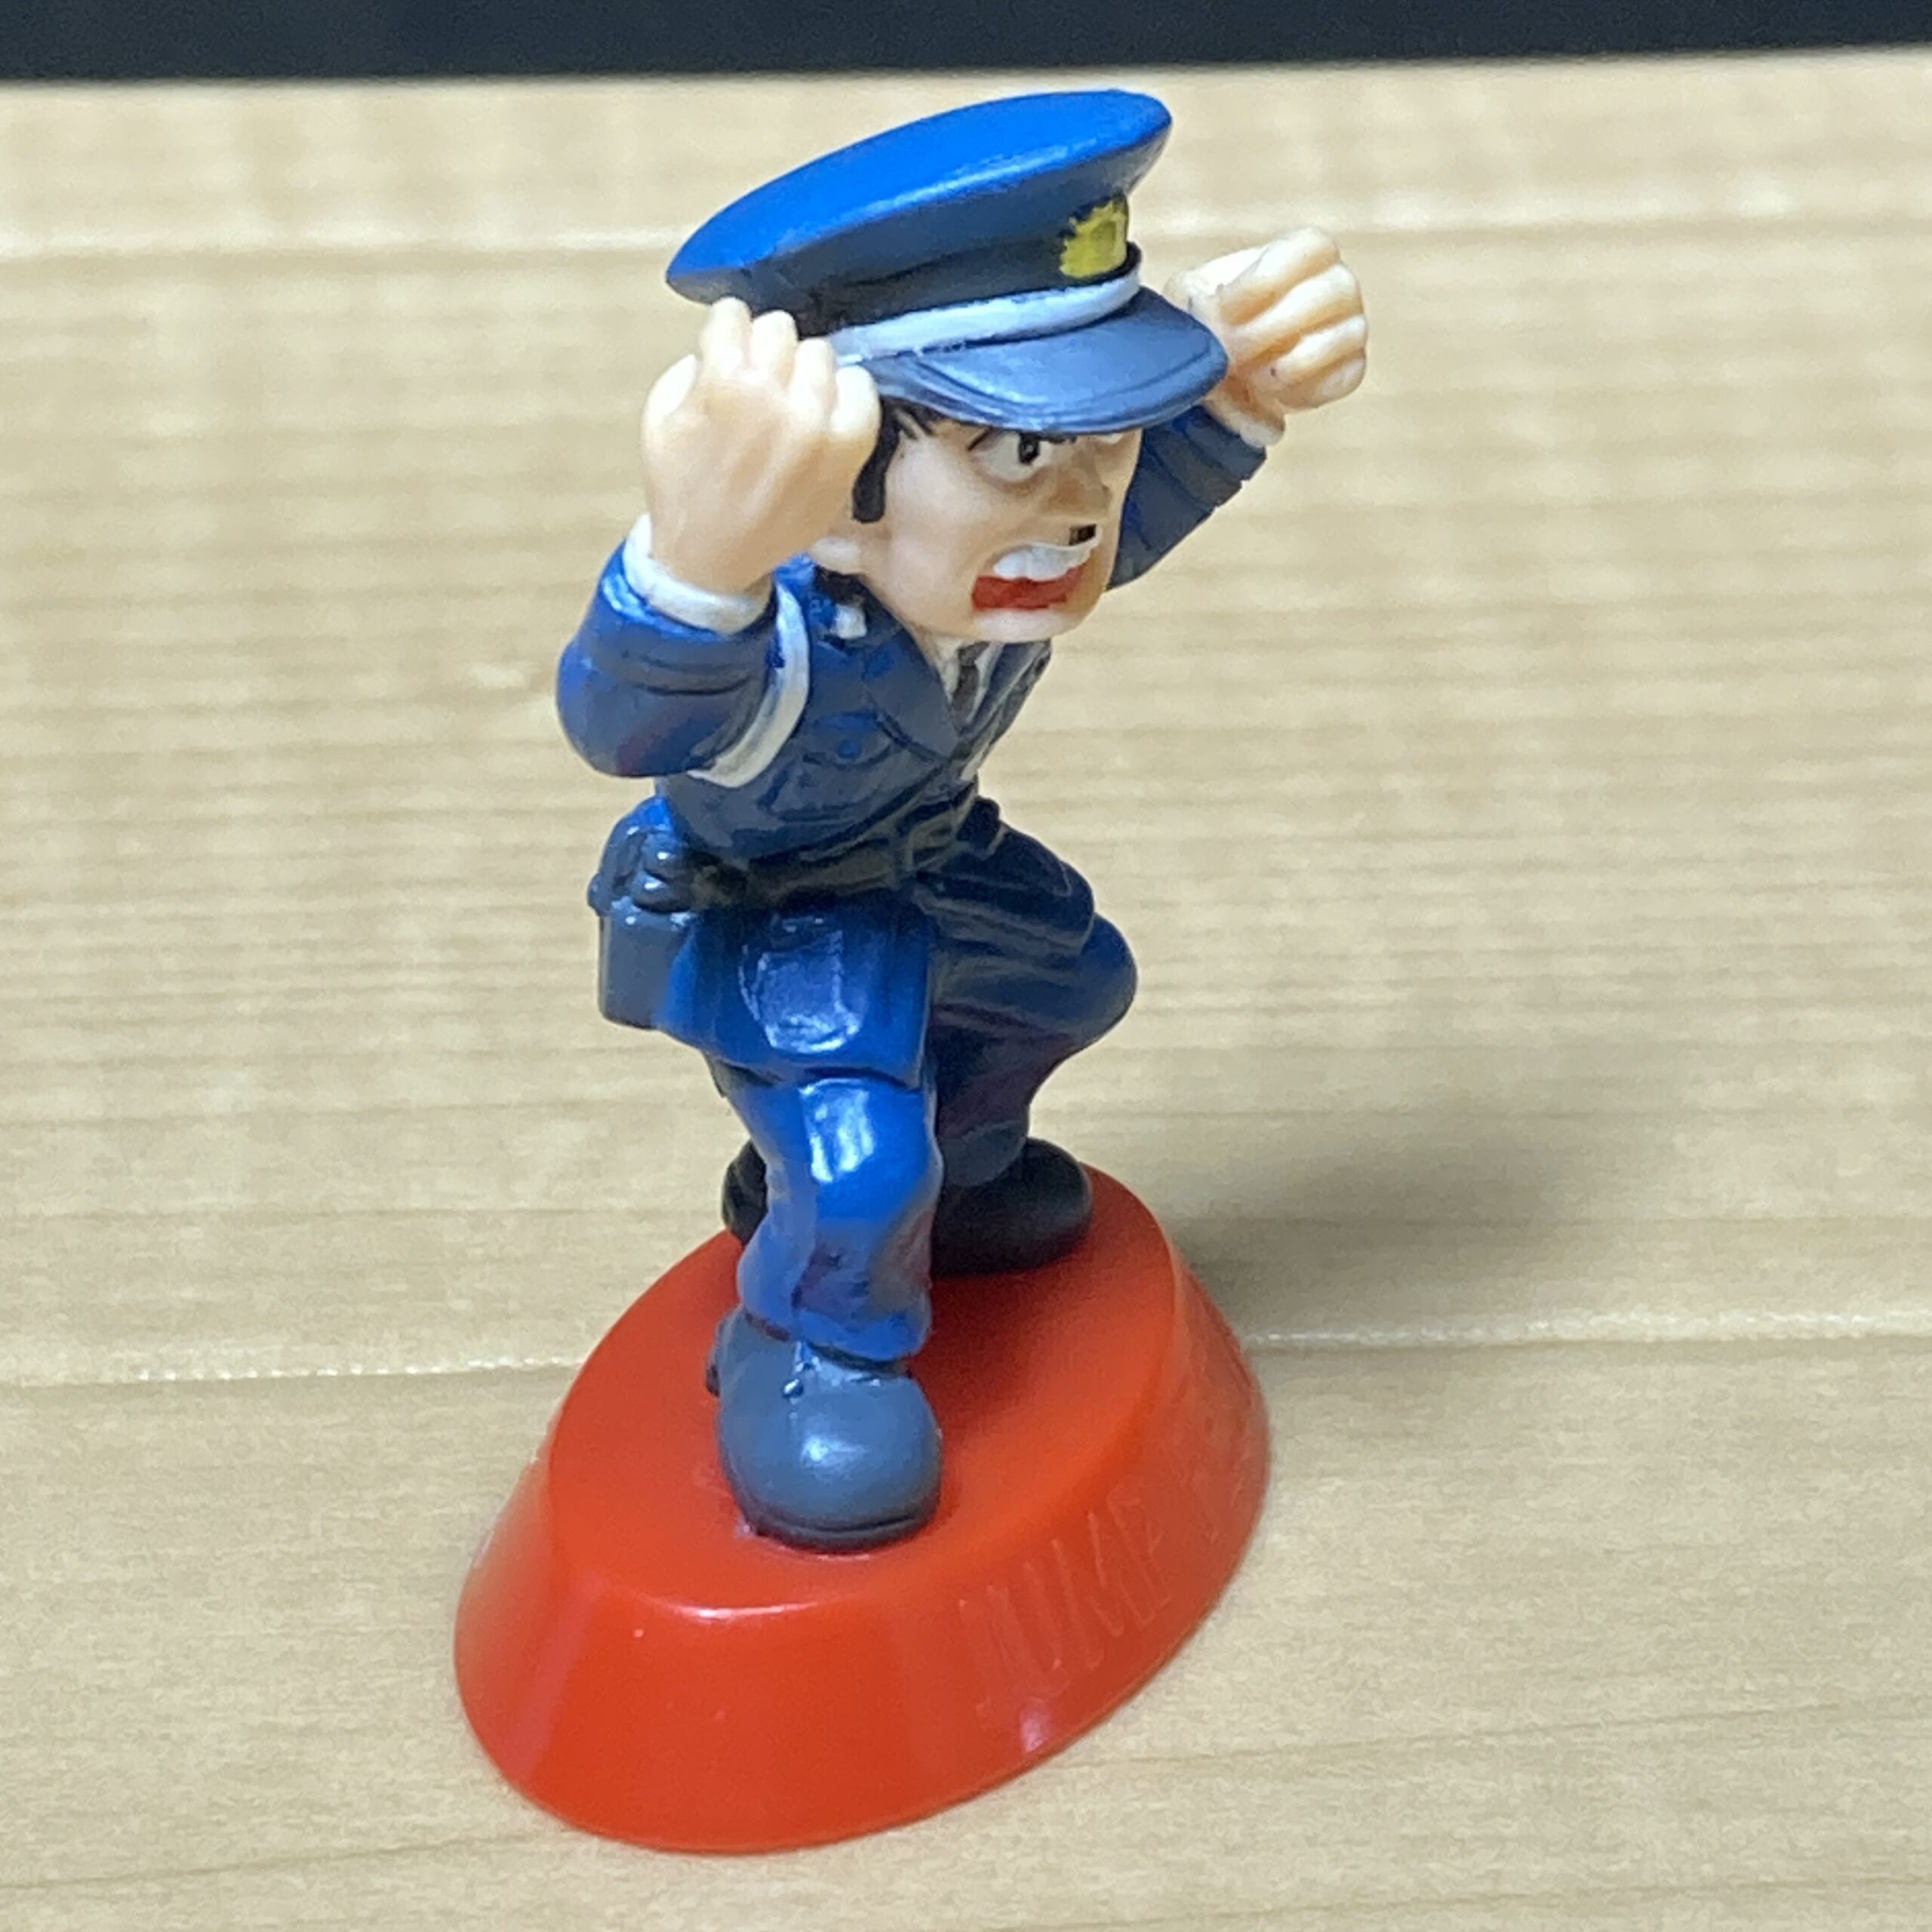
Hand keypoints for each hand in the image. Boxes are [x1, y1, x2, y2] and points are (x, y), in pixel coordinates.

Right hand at [640, 299, 881, 597]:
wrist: (712, 557)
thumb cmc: (682, 486)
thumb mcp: (662, 413)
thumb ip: (697, 362)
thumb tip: (736, 338)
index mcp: (726, 381)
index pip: (736, 314)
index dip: (725, 335)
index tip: (725, 354)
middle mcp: (778, 398)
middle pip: (782, 330)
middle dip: (765, 352)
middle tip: (758, 384)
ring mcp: (819, 426)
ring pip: (823, 355)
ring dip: (804, 372)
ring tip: (789, 403)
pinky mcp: (848, 451)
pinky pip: (863, 392)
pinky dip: (845, 394)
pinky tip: (823, 412)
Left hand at [1167, 229, 1366, 441]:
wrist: (1222, 370)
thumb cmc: (1209, 321)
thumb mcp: (1189, 299)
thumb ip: (1193, 298)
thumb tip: (1208, 316)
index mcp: (1303, 253)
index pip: (1313, 246)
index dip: (1267, 278)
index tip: (1223, 309)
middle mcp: (1337, 284)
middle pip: (1334, 290)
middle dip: (1274, 326)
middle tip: (1233, 353)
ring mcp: (1350, 327)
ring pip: (1347, 335)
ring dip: (1295, 361)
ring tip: (1252, 377)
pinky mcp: (1350, 370)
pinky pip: (1346, 378)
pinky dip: (1308, 390)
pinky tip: (1272, 394)